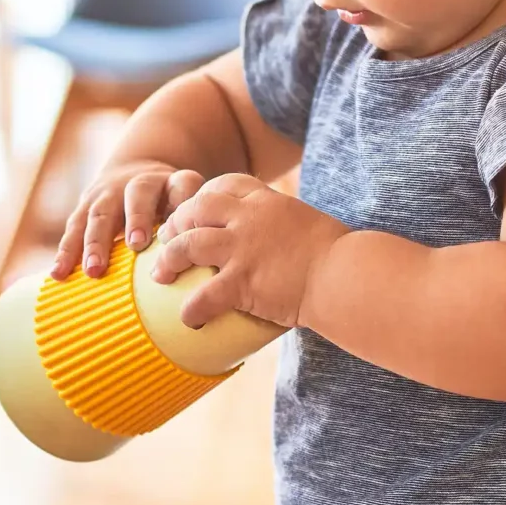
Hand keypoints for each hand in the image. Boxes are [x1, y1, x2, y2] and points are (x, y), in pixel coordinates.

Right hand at [52, 162, 206, 279]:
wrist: (133, 174)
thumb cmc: (168, 206)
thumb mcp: (186, 207)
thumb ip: (195, 229)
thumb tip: (211, 275)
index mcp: (172, 182)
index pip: (183, 184)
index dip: (183, 200)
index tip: (181, 225)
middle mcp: (139, 183)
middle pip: (138, 195)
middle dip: (136, 219)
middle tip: (136, 245)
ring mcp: (108, 192)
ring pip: (101, 212)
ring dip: (96, 242)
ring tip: (94, 270)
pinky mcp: (85, 205)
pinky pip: (73, 227)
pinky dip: (65, 251)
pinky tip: (58, 274)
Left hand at [150, 174, 348, 329]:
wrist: (346, 275)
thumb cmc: (340, 256)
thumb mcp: (310, 224)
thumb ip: (288, 225)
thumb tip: (288, 240)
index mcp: (268, 201)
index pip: (225, 185)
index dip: (203, 195)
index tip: (195, 209)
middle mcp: (249, 218)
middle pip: (197, 208)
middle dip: (176, 223)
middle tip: (167, 240)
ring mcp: (243, 248)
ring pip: (188, 245)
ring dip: (169, 259)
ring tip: (159, 275)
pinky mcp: (242, 281)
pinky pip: (204, 295)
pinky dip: (192, 309)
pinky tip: (188, 319)